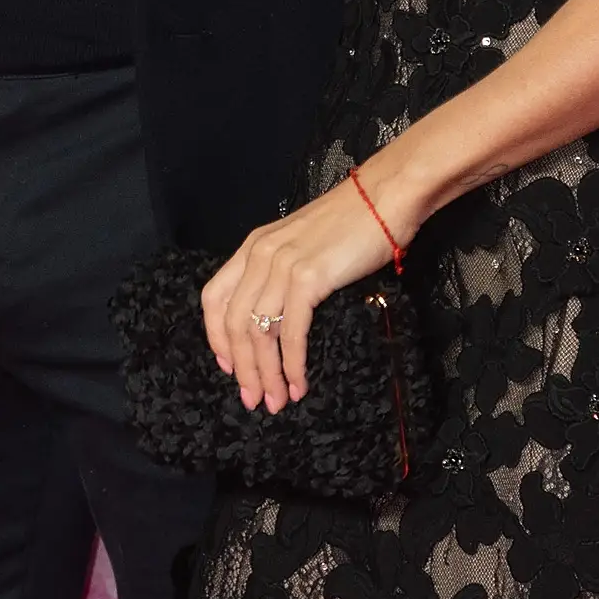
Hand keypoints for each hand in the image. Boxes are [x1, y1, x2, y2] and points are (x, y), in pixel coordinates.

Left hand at [198, 172, 407, 413]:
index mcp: (253, 247)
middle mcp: (259, 255)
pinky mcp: (308, 277)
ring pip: (258, 332)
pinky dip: (291, 364)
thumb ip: (281, 272)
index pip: (214, 297)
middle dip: (242, 368)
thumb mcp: (301, 245)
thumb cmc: (352, 223)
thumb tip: (275, 317)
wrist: (384, 198)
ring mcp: (281, 265)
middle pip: (233, 323)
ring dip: (266, 373)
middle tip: (254, 400)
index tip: (229, 368)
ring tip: (276, 401)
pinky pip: (290, 331)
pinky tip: (298, 383)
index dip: (216, 338)